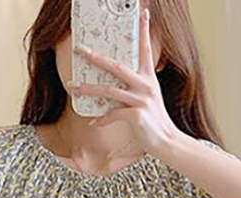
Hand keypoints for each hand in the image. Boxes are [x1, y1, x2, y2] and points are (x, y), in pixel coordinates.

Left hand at [70, 5, 180, 156]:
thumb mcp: (147, 99)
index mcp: (149, 78)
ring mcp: (141, 100)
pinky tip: (93, 122)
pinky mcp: (136, 116)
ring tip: (74, 87)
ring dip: (89, 89)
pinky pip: (113, 114)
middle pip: (117, 66)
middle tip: (80, 50)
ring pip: (109, 90)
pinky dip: (101, 119)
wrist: (166, 141)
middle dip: (96, 58)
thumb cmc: (153, 121)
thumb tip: (111, 86)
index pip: (145, 49)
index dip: (144, 30)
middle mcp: (146, 86)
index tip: (142, 12)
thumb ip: (133, 89)